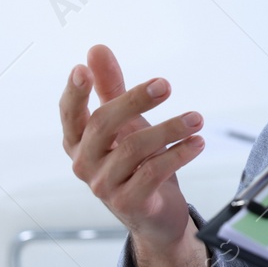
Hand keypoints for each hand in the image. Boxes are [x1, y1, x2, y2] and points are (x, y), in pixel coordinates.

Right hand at [60, 45, 207, 266]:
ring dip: (170, 129)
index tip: (82, 69)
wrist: (156, 217)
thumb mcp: (126, 123)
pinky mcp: (128, 204)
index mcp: (79, 142)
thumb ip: (111, 88)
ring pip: (134, 149)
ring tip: (198, 118)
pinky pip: (152, 173)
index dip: (74, 93)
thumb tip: (95, 49)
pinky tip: (198, 142)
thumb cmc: (137, 163)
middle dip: (135, 100)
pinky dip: (178, 154)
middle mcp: (84, 164)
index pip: (70, 115)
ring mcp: (104, 186)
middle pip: (103, 125)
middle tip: (166, 84)